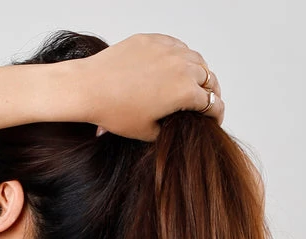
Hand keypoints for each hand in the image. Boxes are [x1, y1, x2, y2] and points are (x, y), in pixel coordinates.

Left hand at [78, 33, 224, 141]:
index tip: (215, 120)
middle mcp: (181, 67)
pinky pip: (177, 46)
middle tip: (208, 102)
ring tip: (195, 84)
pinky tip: (176, 67)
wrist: (89, 87)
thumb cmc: (115, 111)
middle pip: (209, 78)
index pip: (212, 103)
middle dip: (211, 92)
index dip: (217, 115)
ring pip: (196, 59)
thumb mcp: (148, 132)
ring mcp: (168, 50)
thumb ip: (172, 128)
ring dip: (199, 73)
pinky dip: (182, 57)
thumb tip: (180, 125)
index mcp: (184, 92)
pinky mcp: (153, 40)